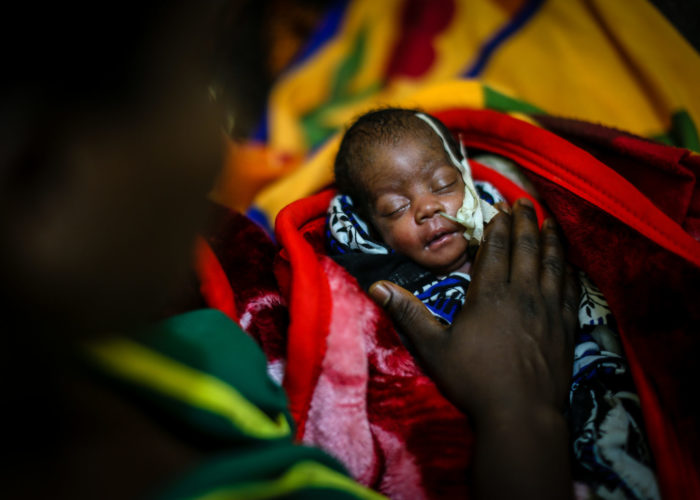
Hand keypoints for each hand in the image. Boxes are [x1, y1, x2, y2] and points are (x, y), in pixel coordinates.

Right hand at [369, 198, 578, 498]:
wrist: (521, 414)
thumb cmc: (473, 380)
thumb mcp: (432, 347)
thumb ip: (407, 313)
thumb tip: (375, 286)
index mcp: (489, 293)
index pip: (496, 247)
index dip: (498, 224)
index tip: (500, 206)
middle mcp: (522, 292)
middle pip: (526, 247)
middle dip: (525, 221)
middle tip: (525, 202)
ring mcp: (548, 308)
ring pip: (553, 262)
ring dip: (550, 238)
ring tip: (548, 222)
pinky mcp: (567, 325)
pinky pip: (571, 287)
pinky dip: (568, 269)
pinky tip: (568, 263)